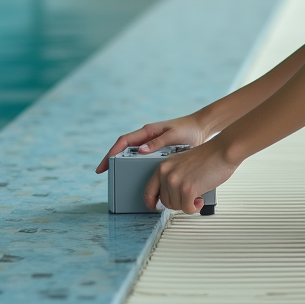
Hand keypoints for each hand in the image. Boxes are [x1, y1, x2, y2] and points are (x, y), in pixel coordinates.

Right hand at [94, 114, 208, 173]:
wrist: (201, 128)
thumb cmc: (188, 129)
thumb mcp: (173, 135)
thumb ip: (157, 142)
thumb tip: (140, 150)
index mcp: (148, 131)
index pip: (124, 141)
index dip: (112, 152)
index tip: (104, 163)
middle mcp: (147, 136)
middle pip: (124, 148)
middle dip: (112, 158)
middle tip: (103, 171)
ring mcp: (151, 143)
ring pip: (131, 153)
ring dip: (122, 162)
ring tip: (115, 175)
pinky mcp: (157, 150)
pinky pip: (142, 158)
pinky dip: (135, 165)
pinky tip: (135, 175)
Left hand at [145, 140, 237, 214]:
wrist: (222, 151)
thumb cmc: (208, 157)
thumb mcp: (181, 164)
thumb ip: (172, 177)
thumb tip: (170, 196)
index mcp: (163, 167)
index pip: (149, 191)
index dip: (151, 203)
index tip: (155, 207)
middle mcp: (166, 174)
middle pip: (165, 202)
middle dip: (178, 203)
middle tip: (189, 197)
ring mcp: (176, 181)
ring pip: (176, 206)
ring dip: (188, 204)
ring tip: (197, 194)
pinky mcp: (188, 189)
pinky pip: (187, 209)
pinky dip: (195, 207)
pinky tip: (200, 199)